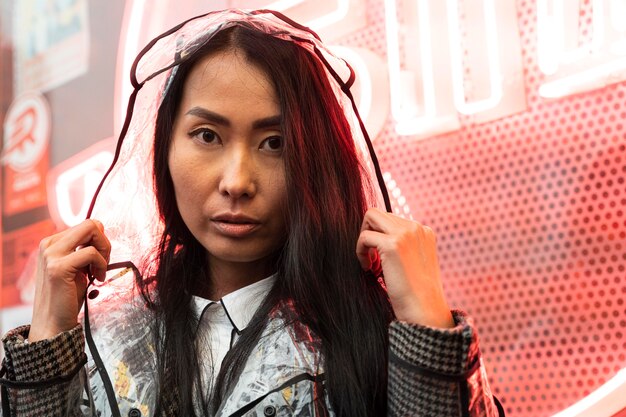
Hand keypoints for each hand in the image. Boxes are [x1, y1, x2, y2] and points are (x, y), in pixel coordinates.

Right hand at [29, 219, 110, 341]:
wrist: (53, 323)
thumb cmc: (68, 296)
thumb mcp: (77, 267)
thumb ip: (84, 250)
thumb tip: (101, 231)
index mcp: (52, 243)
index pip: (87, 226)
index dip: (100, 242)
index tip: (100, 260)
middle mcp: (49, 245)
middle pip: (91, 224)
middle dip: (105, 242)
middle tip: (104, 262)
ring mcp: (51, 255)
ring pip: (91, 231)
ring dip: (104, 252)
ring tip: (97, 272)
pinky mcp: (58, 267)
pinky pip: (91, 253)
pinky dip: (101, 265)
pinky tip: (96, 279)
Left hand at [356, 208, 453, 327]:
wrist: (425, 311)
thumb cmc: (417, 293)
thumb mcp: (414, 262)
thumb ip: (402, 246)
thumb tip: (376, 239)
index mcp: (424, 231)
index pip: (392, 220)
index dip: (380, 238)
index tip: (381, 261)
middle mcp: (416, 228)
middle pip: (379, 214)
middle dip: (369, 234)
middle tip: (372, 260)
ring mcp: (405, 234)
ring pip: (370, 217)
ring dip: (364, 240)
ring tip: (370, 264)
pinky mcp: (392, 244)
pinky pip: (364, 237)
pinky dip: (360, 252)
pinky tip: (369, 269)